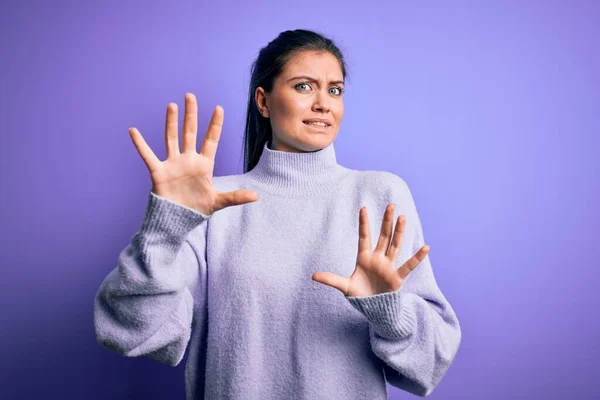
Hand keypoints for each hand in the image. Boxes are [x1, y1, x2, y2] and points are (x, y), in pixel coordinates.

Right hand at [128, 93, 258, 214]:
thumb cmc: (197, 209)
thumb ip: (236, 197)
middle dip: (191, 115)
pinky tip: (133, 131)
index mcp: (204, 164)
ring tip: (172, 105)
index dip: (214, 125)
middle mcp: (188, 160)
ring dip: (171, 122)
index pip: (210, 140)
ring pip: (172, 138)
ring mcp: (173, 164)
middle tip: (190, 96)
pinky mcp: (159, 172)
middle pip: (190, 132)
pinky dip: (140, 144)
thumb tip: (256, 196)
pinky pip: (148, 155)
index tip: (219, 108)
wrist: (177, 220)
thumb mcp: (219, 202)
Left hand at [312, 203, 429, 296]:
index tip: (363, 208)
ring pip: (395, 246)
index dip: (364, 224)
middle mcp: (378, 259)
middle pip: (383, 237)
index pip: (364, 237)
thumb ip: (331, 280)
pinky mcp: (397, 277)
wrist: (374, 309)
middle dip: (386, 221)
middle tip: (391, 205)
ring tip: (403, 217)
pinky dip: (417, 258)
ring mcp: (389, 266)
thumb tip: (312, 276)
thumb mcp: (345, 287)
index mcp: (364, 258)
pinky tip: (426, 247)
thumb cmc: (360, 295)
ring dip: (399, 232)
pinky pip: (408, 266)